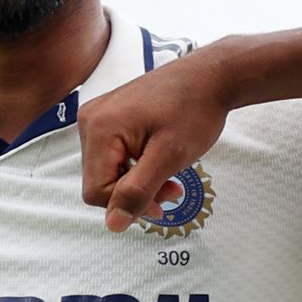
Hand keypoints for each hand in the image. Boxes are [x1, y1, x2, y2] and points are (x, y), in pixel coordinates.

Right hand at [80, 47, 236, 232]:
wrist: (210, 76)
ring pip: (108, 171)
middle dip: (135, 192)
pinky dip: (136, 166)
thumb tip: (113, 224)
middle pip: (100, 182)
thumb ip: (138, 191)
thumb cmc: (195, 109)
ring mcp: (99, 116)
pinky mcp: (110, 116)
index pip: (96, 191)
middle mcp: (91, 119)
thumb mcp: (170, 157)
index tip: (163, 200)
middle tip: (173, 187)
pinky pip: (113, 156)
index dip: (128, 203)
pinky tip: (159, 159)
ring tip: (170, 173)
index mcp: (99, 127)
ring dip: (138, 181)